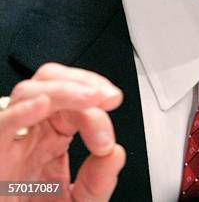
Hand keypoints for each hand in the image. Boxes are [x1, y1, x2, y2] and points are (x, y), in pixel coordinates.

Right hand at [0, 63, 125, 200]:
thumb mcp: (78, 201)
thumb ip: (99, 181)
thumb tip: (116, 153)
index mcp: (51, 136)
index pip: (75, 99)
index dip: (97, 103)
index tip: (108, 138)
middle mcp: (29, 132)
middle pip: (50, 80)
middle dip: (82, 81)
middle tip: (108, 98)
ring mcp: (9, 141)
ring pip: (27, 92)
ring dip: (62, 90)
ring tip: (89, 99)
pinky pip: (0, 124)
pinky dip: (20, 112)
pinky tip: (42, 105)